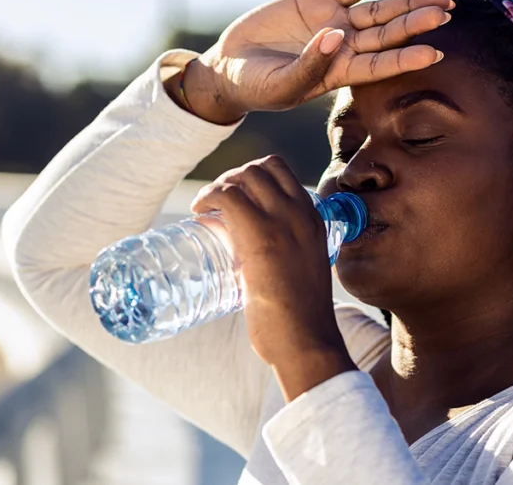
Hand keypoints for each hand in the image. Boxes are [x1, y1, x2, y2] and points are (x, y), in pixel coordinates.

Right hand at [175, 0, 453, 122]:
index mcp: (341, 73)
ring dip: (410, 0)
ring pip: (382, 9)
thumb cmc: (258, 87)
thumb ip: (310, 65)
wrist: (232, 67)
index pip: (381, 65)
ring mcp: (337, 20)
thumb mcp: (282, 84)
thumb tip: (335, 36)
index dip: (407, 58)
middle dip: (417, 23)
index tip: (436, 53)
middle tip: (446, 13)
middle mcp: (347, 47)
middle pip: (389, 33)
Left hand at [191, 156, 355, 397]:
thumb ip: (283, 258)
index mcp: (314, 220)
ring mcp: (282, 223)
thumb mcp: (301, 273)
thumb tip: (244, 259)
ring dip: (218, 185)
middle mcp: (301, 214)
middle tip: (215, 203)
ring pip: (244, 177)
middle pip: (260, 168)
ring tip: (205, 207)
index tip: (234, 196)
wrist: (307, 343)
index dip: (251, 176)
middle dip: (231, 178)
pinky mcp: (260, 238)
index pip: (281, 172)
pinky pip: (229, 196)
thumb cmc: (299, 321)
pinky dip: (208, 196)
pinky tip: (198, 211)